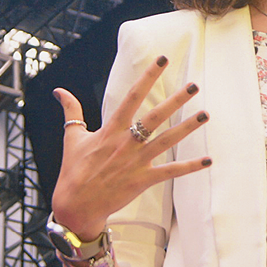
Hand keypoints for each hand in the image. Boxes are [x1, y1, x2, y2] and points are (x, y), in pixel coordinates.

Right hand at [51, 56, 210, 239]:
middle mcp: (126, 143)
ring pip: (166, 141)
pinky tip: (208, 160)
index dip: (148, 77)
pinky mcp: (142, 180)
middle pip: (155, 117)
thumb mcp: (72, 137)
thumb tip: (58, 90)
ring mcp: (136, 162)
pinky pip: (170, 172)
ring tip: (205, 114)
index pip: (132, 97)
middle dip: (176, 101)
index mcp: (110, 129)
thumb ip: (71, 111)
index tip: (162, 60)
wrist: (75, 205)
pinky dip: (190, 167)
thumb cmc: (73, 170)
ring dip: (187, 128)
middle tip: (194, 86)